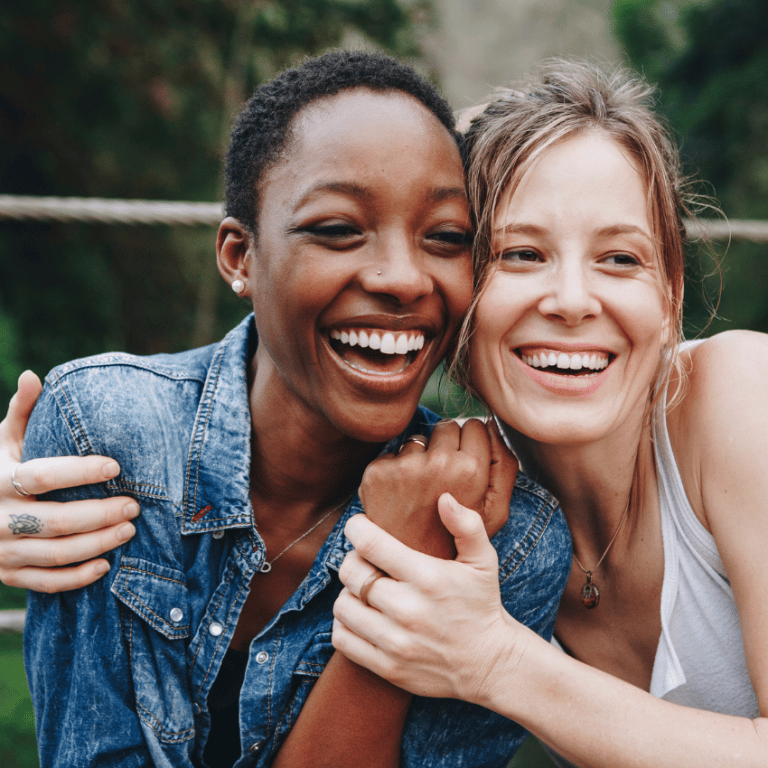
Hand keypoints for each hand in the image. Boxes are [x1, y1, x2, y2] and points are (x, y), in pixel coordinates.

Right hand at [0, 371, 138, 591]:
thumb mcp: (3, 439)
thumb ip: (21, 411)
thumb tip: (32, 375)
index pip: (42, 476)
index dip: (79, 471)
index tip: (115, 466)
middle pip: (55, 521)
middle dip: (99, 514)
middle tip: (134, 504)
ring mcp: (2, 550)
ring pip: (55, 554)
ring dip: (96, 544)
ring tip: (129, 529)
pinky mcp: (8, 574)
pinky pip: (45, 583)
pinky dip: (77, 577)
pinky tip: (106, 565)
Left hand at [333, 494, 520, 703]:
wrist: (490, 664)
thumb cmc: (481, 604)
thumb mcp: (483, 561)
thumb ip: (467, 525)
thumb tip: (444, 498)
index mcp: (428, 578)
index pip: (371, 545)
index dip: (356, 529)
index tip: (358, 526)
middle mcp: (408, 610)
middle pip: (352, 573)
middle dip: (352, 560)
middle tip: (365, 560)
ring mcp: (396, 642)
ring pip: (343, 606)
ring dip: (348, 593)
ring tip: (364, 589)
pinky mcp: (388, 667)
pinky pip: (343, 639)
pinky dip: (345, 624)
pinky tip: (362, 616)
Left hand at [359, 419, 516, 558]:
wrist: (412, 572)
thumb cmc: (458, 542)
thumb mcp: (496, 512)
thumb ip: (504, 466)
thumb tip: (491, 425)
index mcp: (470, 470)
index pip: (474, 425)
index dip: (472, 442)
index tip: (466, 463)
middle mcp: (437, 464)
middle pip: (445, 427)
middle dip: (446, 446)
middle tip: (443, 480)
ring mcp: (404, 468)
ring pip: (417, 440)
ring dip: (420, 458)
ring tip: (421, 494)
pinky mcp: (377, 474)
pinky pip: (391, 456)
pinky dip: (394, 472)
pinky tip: (400, 499)